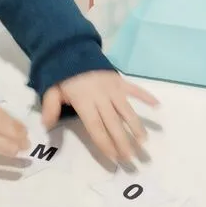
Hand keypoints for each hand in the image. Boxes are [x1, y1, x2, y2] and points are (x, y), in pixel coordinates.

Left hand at [42, 70, 158, 164]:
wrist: (74, 49)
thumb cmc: (63, 75)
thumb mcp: (51, 89)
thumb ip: (50, 107)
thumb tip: (47, 126)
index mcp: (84, 101)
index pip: (96, 127)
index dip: (105, 143)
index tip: (114, 157)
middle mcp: (101, 96)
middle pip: (114, 122)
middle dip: (123, 141)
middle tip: (131, 158)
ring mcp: (113, 88)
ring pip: (127, 109)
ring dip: (136, 125)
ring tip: (143, 141)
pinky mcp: (120, 80)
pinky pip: (135, 89)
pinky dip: (146, 96)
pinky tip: (157, 105)